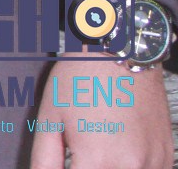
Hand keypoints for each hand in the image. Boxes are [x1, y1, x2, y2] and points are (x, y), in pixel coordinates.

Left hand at [33, 60, 172, 167]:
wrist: (121, 52)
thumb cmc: (83, 78)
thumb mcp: (50, 118)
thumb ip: (45, 160)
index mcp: (97, 159)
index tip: (68, 165)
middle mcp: (131, 165)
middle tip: (79, 156)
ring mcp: (153, 162)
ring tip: (98, 146)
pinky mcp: (165, 156)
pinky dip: (130, 168)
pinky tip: (116, 150)